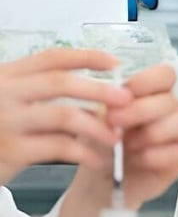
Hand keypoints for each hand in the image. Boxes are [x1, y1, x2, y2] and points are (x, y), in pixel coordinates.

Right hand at [0, 49, 131, 183]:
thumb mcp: (10, 103)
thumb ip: (43, 96)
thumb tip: (98, 97)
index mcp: (5, 76)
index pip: (51, 58)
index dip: (86, 57)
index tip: (115, 62)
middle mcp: (3, 93)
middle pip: (60, 82)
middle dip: (99, 89)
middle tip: (126, 100)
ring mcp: (5, 121)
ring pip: (64, 115)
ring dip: (97, 126)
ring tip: (116, 137)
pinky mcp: (11, 150)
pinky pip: (59, 147)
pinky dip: (85, 152)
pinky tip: (98, 159)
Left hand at [108, 63, 177, 207]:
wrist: (101, 177)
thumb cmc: (101, 141)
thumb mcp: (95, 119)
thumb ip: (105, 108)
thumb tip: (112, 106)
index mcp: (154, 92)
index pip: (165, 74)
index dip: (146, 82)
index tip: (121, 94)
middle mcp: (173, 109)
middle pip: (169, 100)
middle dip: (139, 111)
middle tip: (113, 121)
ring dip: (148, 134)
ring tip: (125, 145)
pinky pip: (173, 153)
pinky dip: (149, 157)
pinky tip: (134, 162)